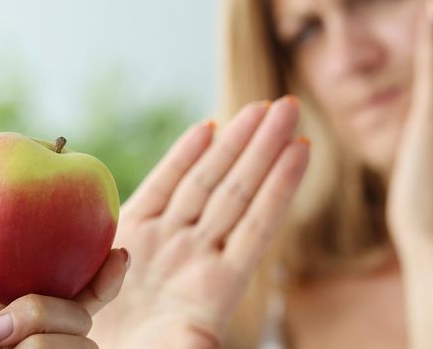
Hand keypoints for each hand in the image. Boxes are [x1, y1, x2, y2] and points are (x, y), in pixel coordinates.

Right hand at [90, 97, 309, 347]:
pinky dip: (183, 157)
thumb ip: (193, 344)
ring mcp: (164, 240)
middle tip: (289, 106)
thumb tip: (207, 344)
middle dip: (263, 148)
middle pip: (237, 192)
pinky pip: (162, 187)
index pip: (258, 226)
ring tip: (260, 109)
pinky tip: (207, 129)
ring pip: (206, 183)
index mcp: (216, 287)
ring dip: (234, 144)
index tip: (303, 151)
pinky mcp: (129, 230)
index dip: (280, 188)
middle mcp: (195, 255)